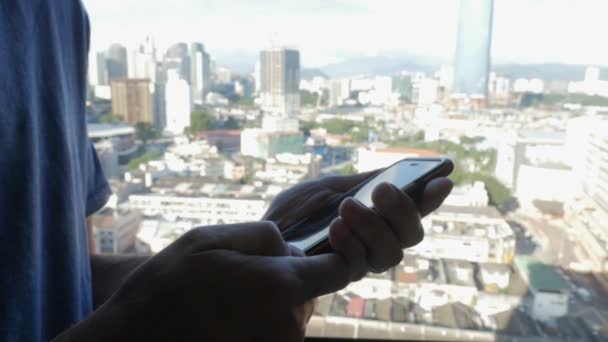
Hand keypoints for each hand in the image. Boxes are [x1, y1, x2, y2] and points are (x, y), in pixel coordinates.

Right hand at [57, 222, 353, 341]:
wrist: (133, 341)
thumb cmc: (168, 286)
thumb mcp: (210, 239)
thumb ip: (261, 235)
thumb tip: (291, 246)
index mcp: (280, 285)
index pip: (338, 271)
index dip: (334, 257)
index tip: (316, 253)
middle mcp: (288, 323)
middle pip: (309, 293)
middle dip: (288, 279)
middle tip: (243, 275)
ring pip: (291, 316)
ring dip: (271, 304)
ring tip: (227, 300)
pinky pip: (275, 336)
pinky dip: (260, 324)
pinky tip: (225, 319)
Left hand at [264, 168, 452, 276]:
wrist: (261, 241)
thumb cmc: (295, 214)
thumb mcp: (328, 188)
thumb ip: (362, 183)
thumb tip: (398, 170)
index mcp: (377, 218)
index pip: (415, 210)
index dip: (432, 197)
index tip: (443, 179)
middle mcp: (376, 242)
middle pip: (412, 235)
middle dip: (402, 210)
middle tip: (382, 190)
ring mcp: (361, 262)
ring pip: (392, 253)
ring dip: (373, 226)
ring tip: (348, 207)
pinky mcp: (340, 276)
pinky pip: (360, 265)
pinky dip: (351, 243)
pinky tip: (334, 228)